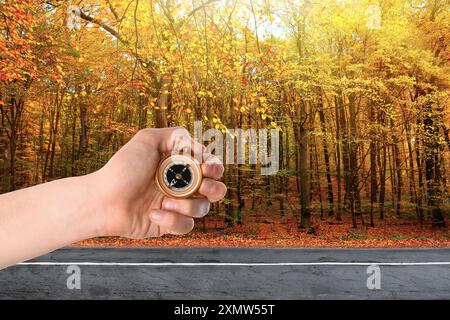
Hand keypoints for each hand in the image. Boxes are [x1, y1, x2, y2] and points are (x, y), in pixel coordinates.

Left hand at [93, 127, 226, 238]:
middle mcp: (183, 186)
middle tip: (201, 187)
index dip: (214, 167)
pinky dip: (172, 220)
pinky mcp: (170, 224)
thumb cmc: (123, 168)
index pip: (211, 166)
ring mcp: (178, 206)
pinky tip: (153, 214)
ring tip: (164, 202)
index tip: (205, 167)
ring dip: (187, 205)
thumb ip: (177, 135)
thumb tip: (200, 148)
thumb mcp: (147, 139)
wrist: (103, 200)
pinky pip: (186, 226)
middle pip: (216, 189)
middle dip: (215, 188)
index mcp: (181, 166)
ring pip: (203, 209)